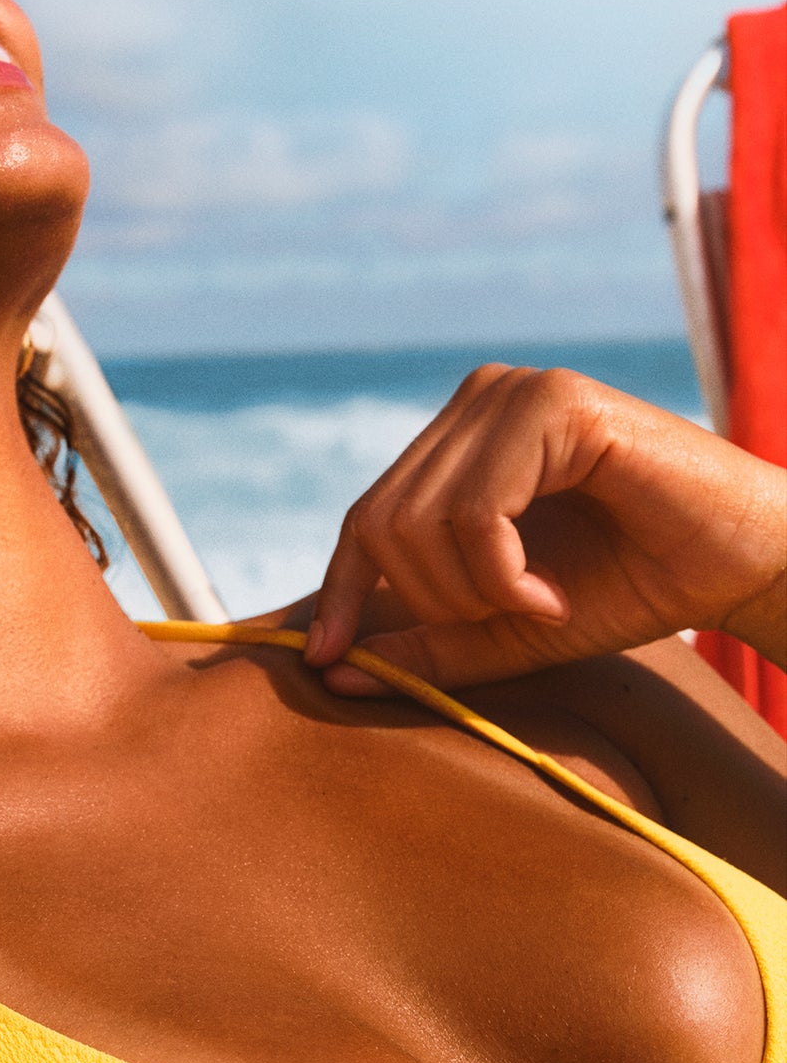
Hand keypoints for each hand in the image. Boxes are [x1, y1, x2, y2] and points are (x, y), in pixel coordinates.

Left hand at [306, 365, 786, 693]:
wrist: (740, 566)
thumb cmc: (625, 587)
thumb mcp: (500, 627)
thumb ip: (422, 644)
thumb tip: (327, 669)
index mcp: (458, 441)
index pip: (366, 518)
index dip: (340, 591)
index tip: (323, 658)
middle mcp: (476, 402)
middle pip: (382, 524)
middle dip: (432, 601)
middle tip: (506, 618)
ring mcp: (512, 393)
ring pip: (420, 521)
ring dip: (472, 593)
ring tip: (535, 602)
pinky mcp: (552, 402)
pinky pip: (474, 512)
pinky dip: (501, 575)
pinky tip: (550, 591)